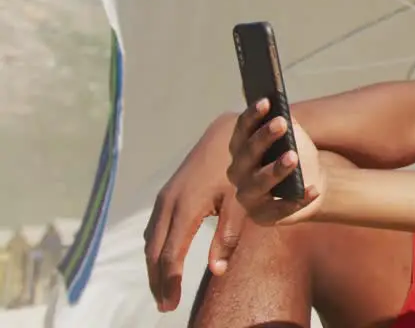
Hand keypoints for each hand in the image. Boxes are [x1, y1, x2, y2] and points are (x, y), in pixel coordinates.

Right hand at [143, 114, 249, 311]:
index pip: (171, 255)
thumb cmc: (239, 169)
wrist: (225, 135)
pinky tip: (162, 262)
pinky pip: (153, 229)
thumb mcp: (239, 203)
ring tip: (162, 291)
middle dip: (157, 281)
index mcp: (185, 208)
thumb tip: (218, 271)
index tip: (171, 305)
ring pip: (150, 241)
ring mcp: (164, 198)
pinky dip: (155, 250)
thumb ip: (228, 236)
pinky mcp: (166, 195)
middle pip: (154, 251)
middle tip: (164, 306)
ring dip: (154, 267)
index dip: (170, 282)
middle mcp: (168, 203)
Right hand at [227, 99, 323, 225]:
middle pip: (248, 154)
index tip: (267, 101)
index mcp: (240, 150)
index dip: (252, 116)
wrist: (312, 182)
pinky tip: (313, 190)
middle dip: (264, 138)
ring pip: (259, 183)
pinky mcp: (264, 216)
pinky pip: (280, 209)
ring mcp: (248, 197)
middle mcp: (238, 173)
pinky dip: (298, 200)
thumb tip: (281, 111)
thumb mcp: (291, 137)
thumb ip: (284, 124)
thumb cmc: (296, 154)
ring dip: (276, 169)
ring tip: (293, 157)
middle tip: (281, 122)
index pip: (241, 130)